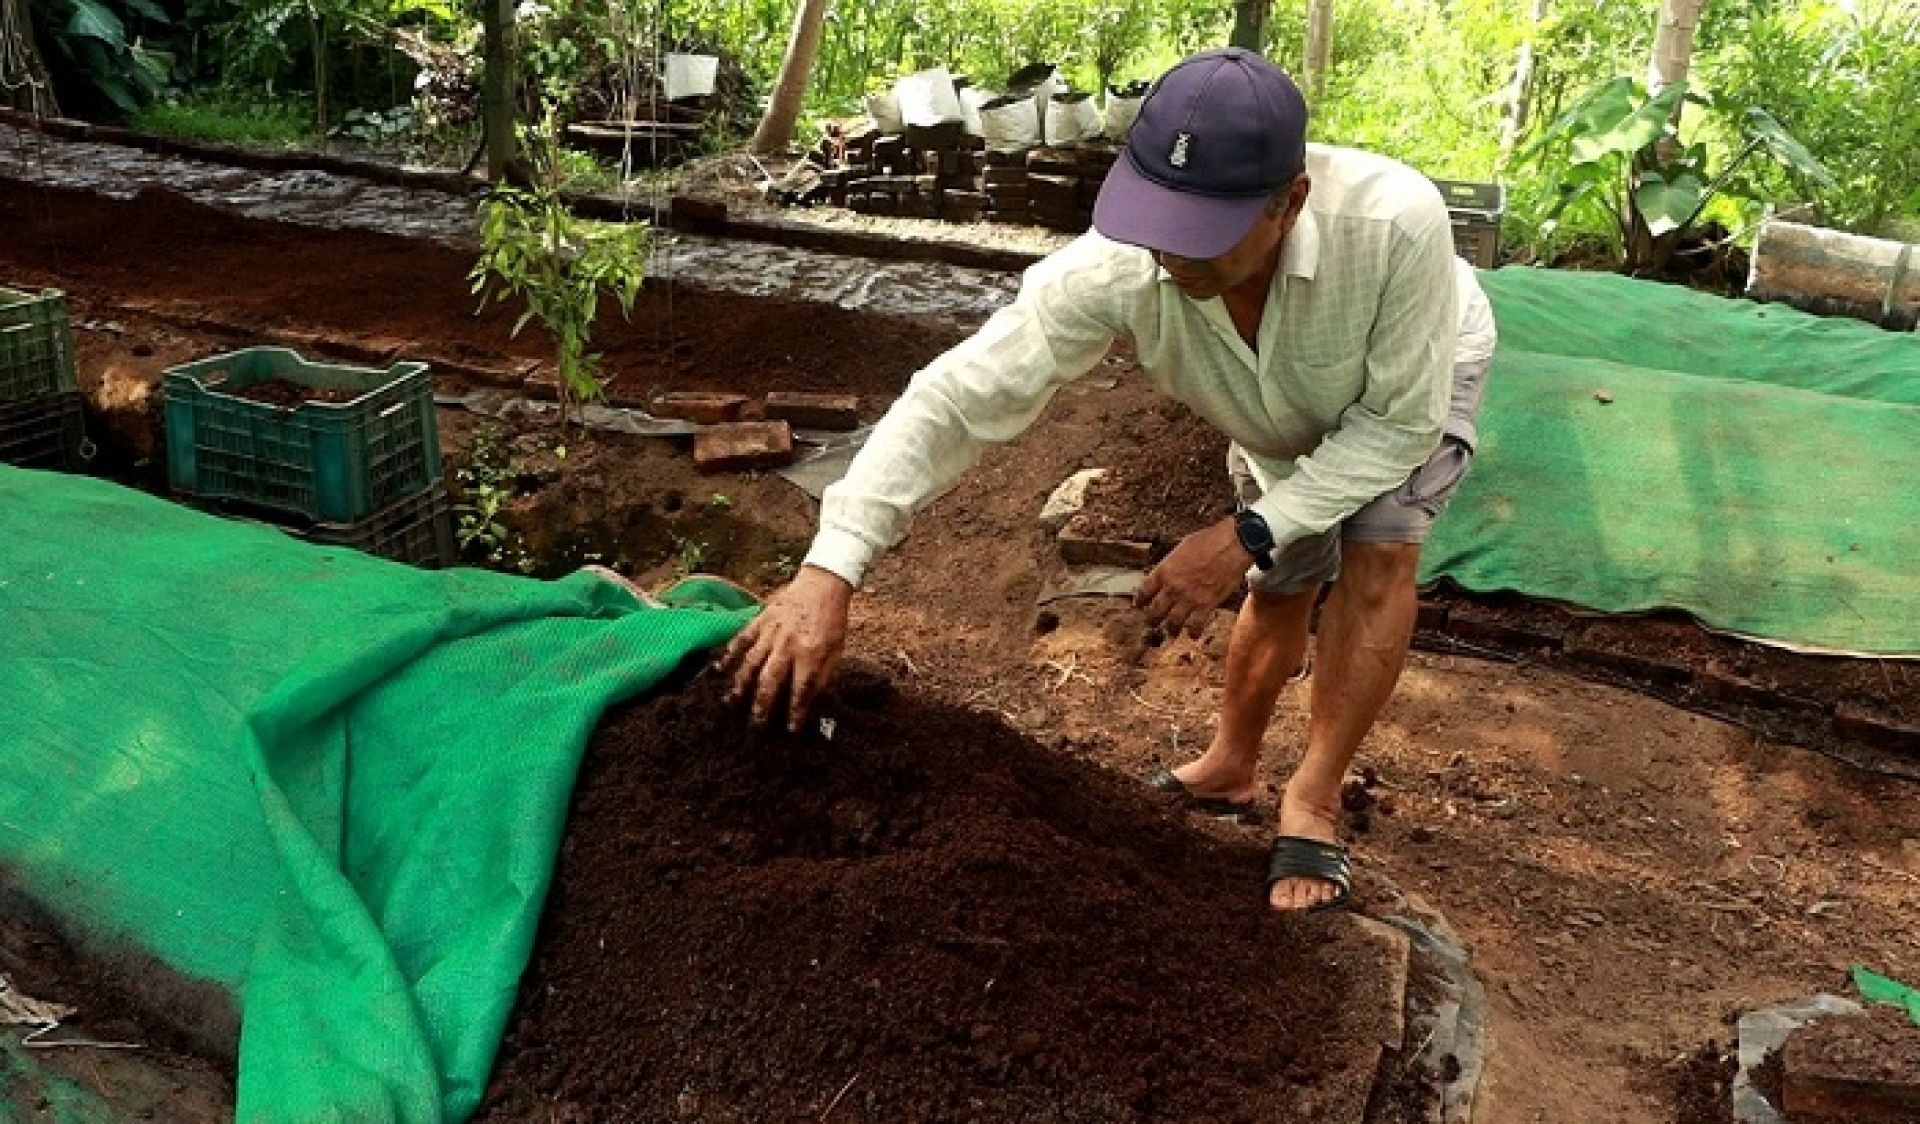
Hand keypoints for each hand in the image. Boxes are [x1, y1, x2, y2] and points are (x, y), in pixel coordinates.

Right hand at [719, 565, 853, 731]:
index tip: (790, 731)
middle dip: (761, 706)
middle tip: (754, 725)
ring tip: (731, 703)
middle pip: (770, 681)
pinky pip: (741, 639)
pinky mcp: (760, 620)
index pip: (801, 690)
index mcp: (811, 654)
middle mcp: (788, 645)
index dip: (795, 713)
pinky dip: (729, 653)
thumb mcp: (836, 651)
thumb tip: (812, 702)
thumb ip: (823, 676)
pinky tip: (719, 668)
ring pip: (751, 663)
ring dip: (741, 685)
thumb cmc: (832, 621)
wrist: (823, 585)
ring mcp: (771, 632)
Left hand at [1134, 517, 1251, 638]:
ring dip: (1171, 629)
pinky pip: (1196, 625)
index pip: (1144, 591)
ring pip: (1173, 623)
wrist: (1232, 545)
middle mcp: (1173, 587)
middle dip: (1152, 620)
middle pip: (1155, 611)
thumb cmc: (1210, 540)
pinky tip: (1193, 634)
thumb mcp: (1182, 547)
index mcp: (1165, 570)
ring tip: (1171, 632)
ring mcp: (1189, 598)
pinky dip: (1193, 632)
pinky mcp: (1207, 605)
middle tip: (1152, 623)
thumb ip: (1173, 563)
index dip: (1140, 601)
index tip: (1140, 605)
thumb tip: (1169, 571)